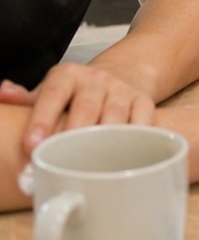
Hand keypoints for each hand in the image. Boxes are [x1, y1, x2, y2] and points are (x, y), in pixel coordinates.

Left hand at [1, 64, 155, 154]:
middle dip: (74, 133)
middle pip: (87, 105)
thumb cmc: (75, 93)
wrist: (119, 74)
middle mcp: (96, 79)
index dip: (42, 119)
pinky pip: (143, 118)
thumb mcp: (49, 90)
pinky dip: (138, 136)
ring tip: (93, 165)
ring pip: (115, 114)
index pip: (53, 94)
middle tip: (61, 158)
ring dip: (105, 140)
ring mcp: (122, 90)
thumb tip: (2, 94)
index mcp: (67, 76)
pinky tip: (128, 155)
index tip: (32, 144)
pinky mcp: (143, 101)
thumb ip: (25, 98)